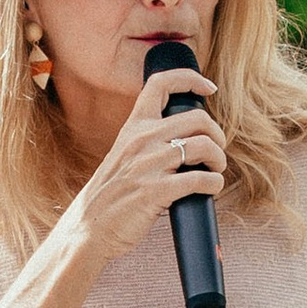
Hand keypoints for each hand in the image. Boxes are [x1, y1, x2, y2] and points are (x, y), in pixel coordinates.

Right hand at [66, 66, 226, 269]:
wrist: (88, 228)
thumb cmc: (111, 195)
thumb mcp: (124, 155)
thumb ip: (147, 141)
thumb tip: (185, 135)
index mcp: (133, 128)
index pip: (160, 83)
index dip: (190, 79)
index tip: (208, 88)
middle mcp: (141, 140)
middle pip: (197, 118)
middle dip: (217, 135)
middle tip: (216, 153)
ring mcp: (148, 165)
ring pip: (204, 146)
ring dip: (218, 159)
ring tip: (214, 171)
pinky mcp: (155, 191)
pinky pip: (201, 179)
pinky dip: (214, 184)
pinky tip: (210, 189)